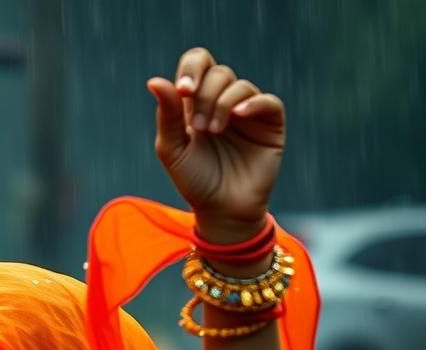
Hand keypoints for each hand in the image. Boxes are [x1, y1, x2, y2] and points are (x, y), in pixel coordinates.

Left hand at [147, 47, 284, 241]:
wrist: (221, 211)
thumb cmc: (195, 182)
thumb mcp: (173, 150)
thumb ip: (166, 116)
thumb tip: (155, 80)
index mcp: (198, 103)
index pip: (199, 63)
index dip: (192, 68)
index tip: (183, 91)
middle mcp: (224, 102)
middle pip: (218, 73)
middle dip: (205, 95)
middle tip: (198, 127)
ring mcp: (248, 112)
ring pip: (239, 85)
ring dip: (222, 104)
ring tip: (212, 131)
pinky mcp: (270, 124)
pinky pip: (267, 101)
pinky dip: (252, 103)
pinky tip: (237, 116)